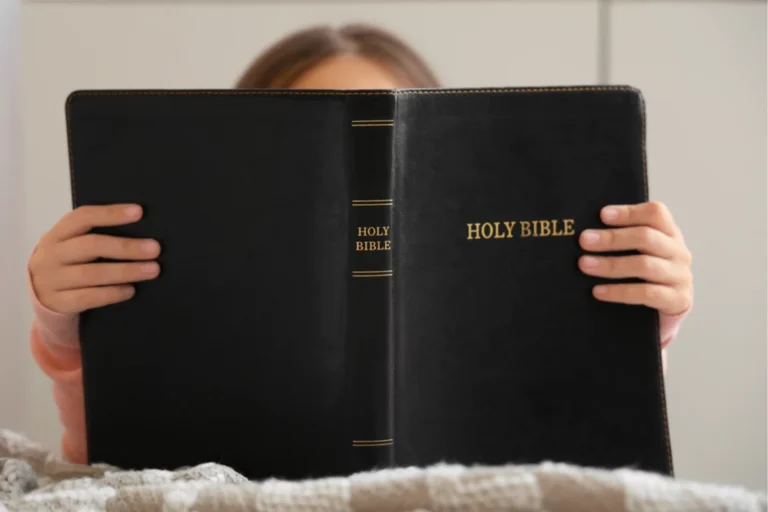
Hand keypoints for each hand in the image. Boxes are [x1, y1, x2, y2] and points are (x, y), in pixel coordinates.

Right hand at [29, 204, 160, 314]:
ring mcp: (52, 280)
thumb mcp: (73, 245)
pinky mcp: (59, 302)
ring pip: (91, 274)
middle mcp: (51, 254)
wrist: (41, 296)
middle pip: (91, 246)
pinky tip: (131, 290)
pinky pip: (88, 297)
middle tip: (155, 249)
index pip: (83, 217)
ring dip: (126, 271)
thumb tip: (141, 233)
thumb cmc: (69, 263)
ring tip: (152, 270)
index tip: (139, 212)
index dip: (111, 214)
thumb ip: (96, 236)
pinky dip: (112, 293)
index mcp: (57, 233)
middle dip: (126, 247)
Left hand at [577, 201, 692, 316]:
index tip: (602, 214)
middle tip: (584, 240)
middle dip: (612, 238)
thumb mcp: (639, 253)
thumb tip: (587, 234)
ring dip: (611, 265)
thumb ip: (622, 239)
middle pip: (646, 237)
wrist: (667, 311)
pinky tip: (598, 291)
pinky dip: (619, 291)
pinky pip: (645, 293)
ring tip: (584, 264)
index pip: (655, 213)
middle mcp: (679, 252)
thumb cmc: (645, 275)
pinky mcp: (678, 300)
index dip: (629, 212)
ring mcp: (680, 276)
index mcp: (670, 233)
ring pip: (644, 265)